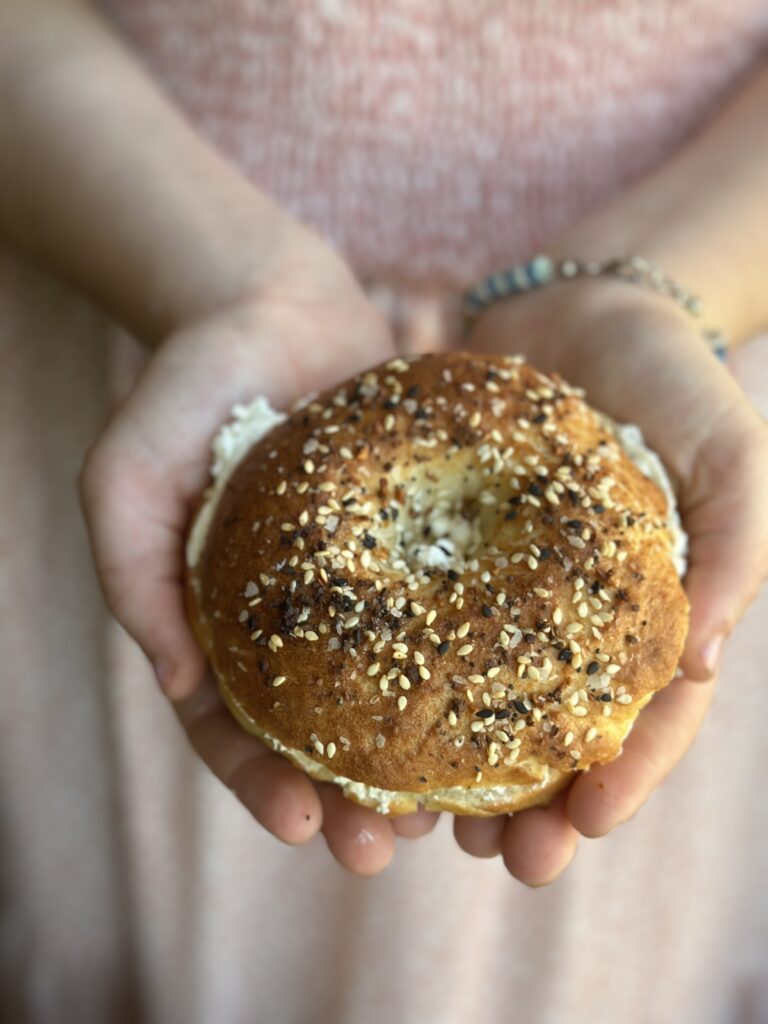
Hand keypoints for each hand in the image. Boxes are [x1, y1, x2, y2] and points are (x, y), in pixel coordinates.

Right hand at [80, 222, 438, 874]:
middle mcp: (296, 619)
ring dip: (415, 762)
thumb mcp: (128, 472)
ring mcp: (364, 585)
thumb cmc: (188, 387)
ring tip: (448, 815)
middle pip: (320, 733)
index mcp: (221, 621)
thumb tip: (179, 680)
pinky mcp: (421, 543)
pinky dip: (469, 667)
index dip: (259, 783)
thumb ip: (131, 571)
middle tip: (380, 851)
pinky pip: (448, 612)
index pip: (232, 725)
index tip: (300, 827)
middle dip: (345, 802)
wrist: (270, 305)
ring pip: (392, 692)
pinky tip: (506, 707)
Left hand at [456, 280, 767, 883]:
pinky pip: (423, 628)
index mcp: (654, 615)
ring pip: (485, 703)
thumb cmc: (676, 379)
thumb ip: (739, 545)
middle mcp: (576, 619)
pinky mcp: (449, 554)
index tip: (586, 826)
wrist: (586, 307)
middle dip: (537, 807)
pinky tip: (371, 727)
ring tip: (431, 827)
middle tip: (501, 857)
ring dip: (462, 773)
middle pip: (559, 736)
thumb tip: (707, 659)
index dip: (625, 779)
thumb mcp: (734, 451)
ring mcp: (509, 592)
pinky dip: (404, 683)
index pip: (651, 719)